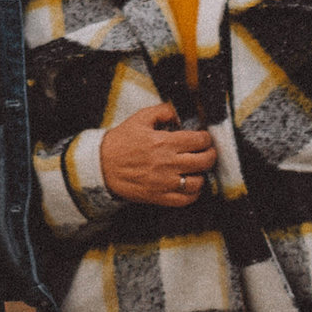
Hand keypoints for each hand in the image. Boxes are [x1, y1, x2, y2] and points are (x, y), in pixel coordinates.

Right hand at [97, 106, 217, 206]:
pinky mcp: (159, 197)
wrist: (101, 166)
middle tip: (207, 152)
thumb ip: (162, 112)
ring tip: (197, 169)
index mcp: (164, 142)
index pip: (199, 141)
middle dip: (210, 154)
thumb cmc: (120, 142)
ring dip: (202, 175)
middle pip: (204, 161)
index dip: (206, 138)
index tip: (204, 138)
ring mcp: (164, 183)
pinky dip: (193, 194)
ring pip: (198, 182)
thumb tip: (179, 113)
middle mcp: (168, 163)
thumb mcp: (140, 119)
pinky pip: (185, 200)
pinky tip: (190, 186)